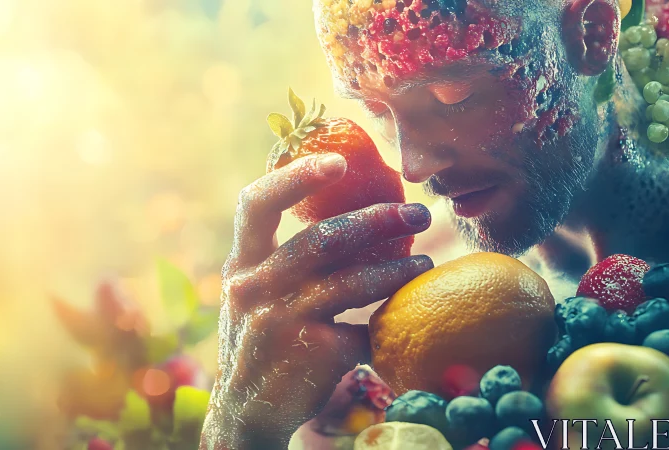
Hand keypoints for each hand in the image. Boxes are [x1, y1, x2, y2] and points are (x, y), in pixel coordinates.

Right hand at [198, 153, 431, 448]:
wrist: (246, 410)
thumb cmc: (262, 338)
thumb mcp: (255, 292)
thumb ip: (283, 257)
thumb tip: (343, 210)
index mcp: (242, 263)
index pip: (256, 204)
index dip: (296, 176)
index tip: (340, 161)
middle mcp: (254, 287)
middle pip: (323, 238)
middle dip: (380, 220)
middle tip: (419, 215)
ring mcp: (281, 321)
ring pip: (353, 281)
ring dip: (398, 270)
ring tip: (426, 266)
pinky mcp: (312, 352)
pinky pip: (364, 329)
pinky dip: (386, 325)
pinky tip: (402, 322)